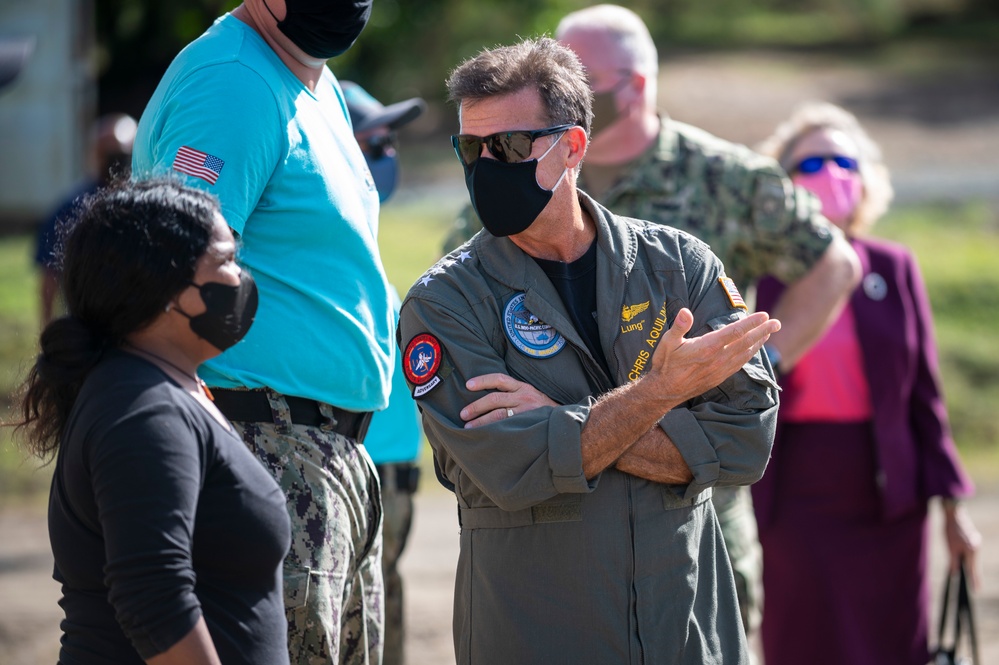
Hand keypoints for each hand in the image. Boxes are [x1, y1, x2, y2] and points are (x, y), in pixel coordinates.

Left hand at [460, 373, 558, 428]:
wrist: (566, 423)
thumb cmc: (544, 411)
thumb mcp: (531, 396)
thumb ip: (514, 395)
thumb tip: (487, 401)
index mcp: (523, 387)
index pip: (499, 379)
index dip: (483, 381)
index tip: (468, 385)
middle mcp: (525, 396)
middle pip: (495, 399)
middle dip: (476, 407)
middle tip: (463, 414)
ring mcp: (527, 411)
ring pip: (499, 415)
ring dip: (481, 422)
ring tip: (469, 428)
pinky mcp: (529, 424)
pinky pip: (507, 428)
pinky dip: (494, 431)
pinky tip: (485, 435)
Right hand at [645, 308, 779, 408]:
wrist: (665, 391)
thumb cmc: (666, 364)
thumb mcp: (667, 342)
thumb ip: (679, 326)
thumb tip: (685, 311)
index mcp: (708, 347)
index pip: (735, 332)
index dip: (751, 323)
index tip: (765, 315)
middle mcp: (718, 358)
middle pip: (746, 342)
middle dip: (763, 331)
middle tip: (777, 322)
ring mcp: (721, 369)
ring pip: (746, 353)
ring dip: (759, 342)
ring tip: (769, 332)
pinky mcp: (720, 377)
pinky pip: (740, 364)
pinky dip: (750, 354)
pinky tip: (753, 349)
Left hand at [944, 501, 981, 590]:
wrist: (954, 514)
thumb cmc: (951, 530)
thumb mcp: (950, 547)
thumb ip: (953, 561)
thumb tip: (954, 574)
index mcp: (972, 551)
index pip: (973, 570)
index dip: (974, 581)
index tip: (977, 591)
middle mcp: (977, 548)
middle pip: (975, 565)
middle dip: (973, 576)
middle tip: (976, 588)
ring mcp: (976, 543)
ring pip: (973, 559)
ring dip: (970, 567)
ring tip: (972, 579)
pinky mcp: (973, 540)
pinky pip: (971, 553)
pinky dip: (969, 559)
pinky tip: (966, 563)